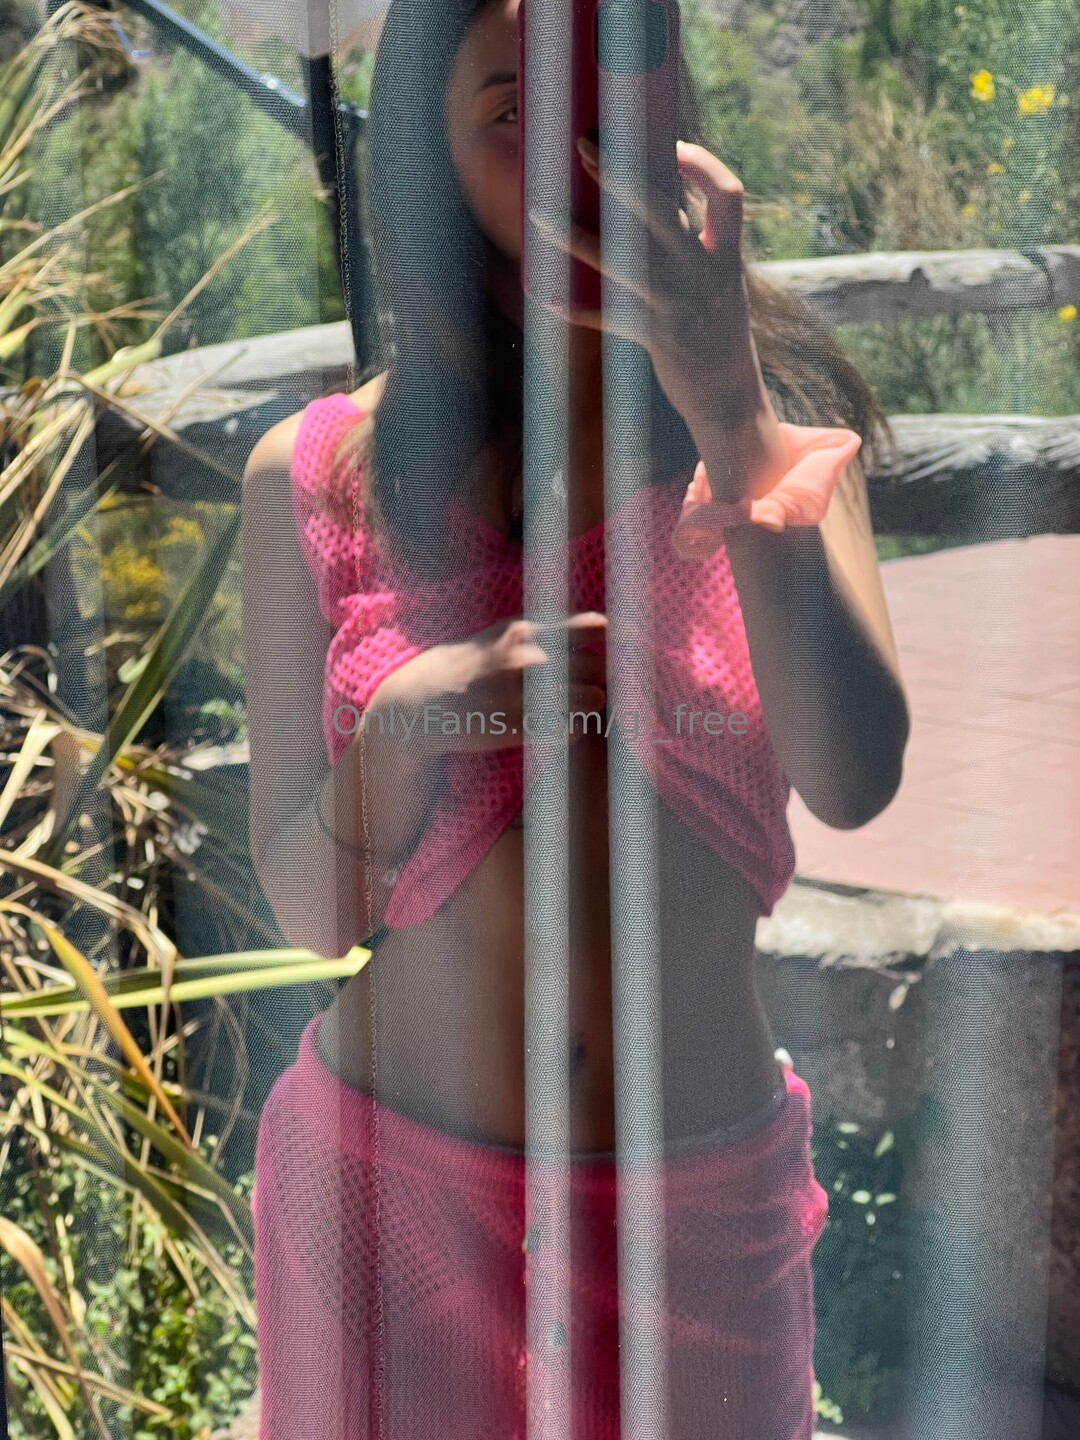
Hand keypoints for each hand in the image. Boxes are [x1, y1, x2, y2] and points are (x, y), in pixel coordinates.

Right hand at [366, 613, 607, 753]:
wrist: (424, 698)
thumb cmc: (472, 662)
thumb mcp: (504, 632)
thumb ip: (549, 628)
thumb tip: (602, 626)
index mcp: (528, 631)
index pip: (595, 627)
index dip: (622, 638)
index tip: (634, 648)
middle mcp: (529, 660)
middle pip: (600, 667)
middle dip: (607, 678)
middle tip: (604, 685)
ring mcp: (523, 695)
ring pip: (591, 700)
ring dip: (594, 704)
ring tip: (584, 706)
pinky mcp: (516, 728)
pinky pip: (568, 729)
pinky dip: (574, 728)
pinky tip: (564, 725)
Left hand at [529, 136, 769, 463]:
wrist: (729, 395)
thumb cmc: (716, 329)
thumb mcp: (716, 282)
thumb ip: (690, 243)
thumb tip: (649, 199)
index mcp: (727, 254)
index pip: (727, 193)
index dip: (701, 164)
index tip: (669, 146)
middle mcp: (705, 274)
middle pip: (660, 211)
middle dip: (619, 176)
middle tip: (582, 148)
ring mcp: (680, 305)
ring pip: (619, 261)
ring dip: (574, 237)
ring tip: (538, 218)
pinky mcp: (657, 337)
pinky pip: (606, 316)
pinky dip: (574, 309)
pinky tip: (545, 300)